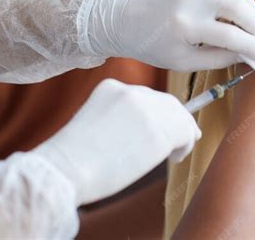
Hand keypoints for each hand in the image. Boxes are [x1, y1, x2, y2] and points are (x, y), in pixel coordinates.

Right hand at [37, 78, 200, 204]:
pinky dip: (187, 143)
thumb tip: (140, 135)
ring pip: (178, 114)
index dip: (157, 112)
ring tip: (179, 151)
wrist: (66, 167)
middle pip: (165, 101)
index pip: (144, 96)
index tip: (160, 128)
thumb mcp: (94, 124)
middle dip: (174, 119)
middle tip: (180, 140)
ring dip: (183, 132)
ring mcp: (145, 108)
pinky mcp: (157, 129)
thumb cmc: (73, 159)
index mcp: (110, 87)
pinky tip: (177, 156)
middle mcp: (130, 91)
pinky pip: (185, 130)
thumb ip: (117, 121)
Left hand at [82, 0, 254, 70]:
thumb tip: (252, 57)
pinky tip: (236, 10)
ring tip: (249, 29)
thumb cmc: (153, 46)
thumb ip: (220, 58)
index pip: (234, 38)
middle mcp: (192, 0)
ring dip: (250, 9)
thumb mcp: (185, 61)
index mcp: (187, 25)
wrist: (127, 19)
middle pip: (241, 9)